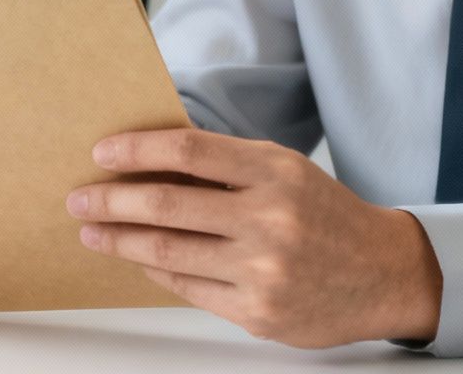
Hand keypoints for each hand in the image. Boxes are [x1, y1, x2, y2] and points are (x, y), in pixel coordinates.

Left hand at [67, 128, 441, 347]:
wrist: (383, 273)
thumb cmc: (324, 213)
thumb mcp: (283, 171)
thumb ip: (223, 166)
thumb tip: (146, 162)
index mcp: (275, 173)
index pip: (187, 152)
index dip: (136, 150)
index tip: (102, 152)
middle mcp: (269, 220)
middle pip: (165, 205)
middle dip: (110, 201)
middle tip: (79, 198)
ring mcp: (262, 271)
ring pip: (166, 252)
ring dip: (118, 240)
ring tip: (92, 230)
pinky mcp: (257, 312)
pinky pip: (186, 287)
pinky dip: (154, 269)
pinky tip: (136, 257)